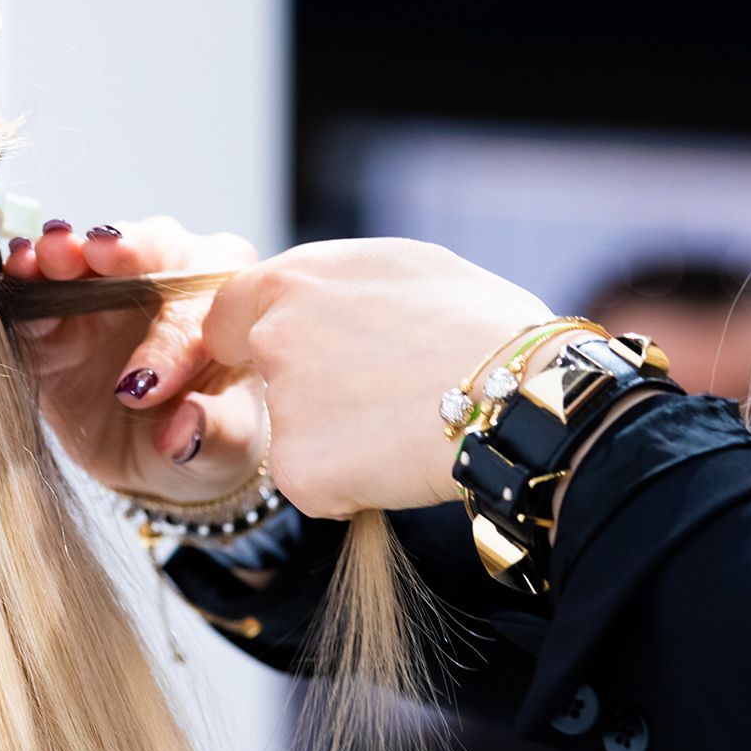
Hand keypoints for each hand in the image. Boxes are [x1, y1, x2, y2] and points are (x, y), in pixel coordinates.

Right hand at [5, 218, 267, 503]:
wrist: (160, 451)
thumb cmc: (210, 433)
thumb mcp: (225, 447)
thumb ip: (212, 435)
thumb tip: (180, 434)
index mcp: (226, 302)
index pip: (202, 310)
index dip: (169, 344)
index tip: (143, 387)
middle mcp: (169, 278)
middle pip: (151, 248)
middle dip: (122, 250)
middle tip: (99, 251)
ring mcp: (106, 290)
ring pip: (90, 254)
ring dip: (66, 252)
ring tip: (47, 254)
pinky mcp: (54, 316)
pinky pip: (38, 288)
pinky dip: (25, 279)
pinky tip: (17, 272)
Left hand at [204, 237, 555, 517]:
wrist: (523, 397)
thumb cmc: (481, 324)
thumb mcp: (403, 267)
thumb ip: (335, 286)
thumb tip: (316, 300)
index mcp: (292, 281)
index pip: (227, 315)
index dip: (254, 338)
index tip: (295, 355)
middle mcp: (273, 340)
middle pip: (265, 376)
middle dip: (306, 389)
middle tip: (375, 394)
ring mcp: (283, 407)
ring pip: (294, 431)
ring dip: (333, 437)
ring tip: (403, 423)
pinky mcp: (298, 471)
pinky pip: (313, 483)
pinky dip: (347, 484)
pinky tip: (399, 461)